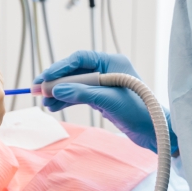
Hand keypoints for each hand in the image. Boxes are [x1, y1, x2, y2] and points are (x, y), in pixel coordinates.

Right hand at [35, 51, 176, 153]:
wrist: (154, 131)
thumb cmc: (138, 112)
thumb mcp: (109, 100)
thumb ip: (82, 93)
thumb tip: (56, 89)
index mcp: (112, 62)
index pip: (80, 59)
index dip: (60, 67)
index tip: (44, 78)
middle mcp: (107, 69)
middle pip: (74, 71)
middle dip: (55, 81)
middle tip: (36, 90)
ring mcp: (104, 84)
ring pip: (75, 84)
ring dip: (59, 92)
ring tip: (45, 103)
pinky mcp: (102, 97)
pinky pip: (79, 94)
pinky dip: (67, 100)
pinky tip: (55, 106)